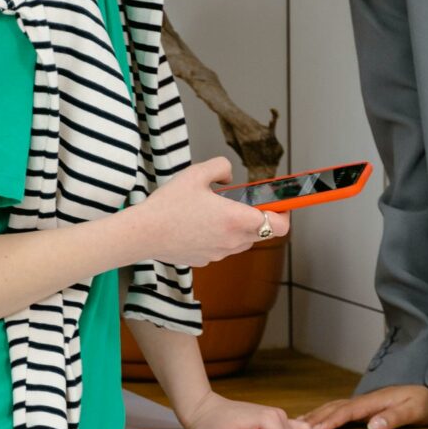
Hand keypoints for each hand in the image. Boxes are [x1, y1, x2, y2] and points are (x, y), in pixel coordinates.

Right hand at [131, 157, 269, 268]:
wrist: (143, 233)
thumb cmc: (168, 205)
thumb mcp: (196, 174)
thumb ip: (221, 167)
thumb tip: (229, 176)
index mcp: (236, 219)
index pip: (280, 226)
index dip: (284, 214)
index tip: (278, 205)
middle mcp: (232, 241)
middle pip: (262, 233)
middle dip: (259, 218)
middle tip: (244, 203)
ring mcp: (220, 253)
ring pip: (243, 242)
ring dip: (239, 229)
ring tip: (217, 213)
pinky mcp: (206, 260)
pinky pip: (223, 249)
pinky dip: (220, 238)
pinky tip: (199, 225)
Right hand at [307, 383, 427, 428]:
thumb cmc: (426, 402)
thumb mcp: (415, 411)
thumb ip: (395, 418)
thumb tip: (373, 425)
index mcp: (376, 401)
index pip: (348, 411)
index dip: (330, 421)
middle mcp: (367, 400)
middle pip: (335, 408)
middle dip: (315, 418)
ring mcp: (365, 403)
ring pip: (334, 408)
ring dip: (316, 416)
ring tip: (297, 425)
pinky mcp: (367, 408)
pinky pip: (340, 411)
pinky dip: (325, 415)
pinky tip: (318, 421)